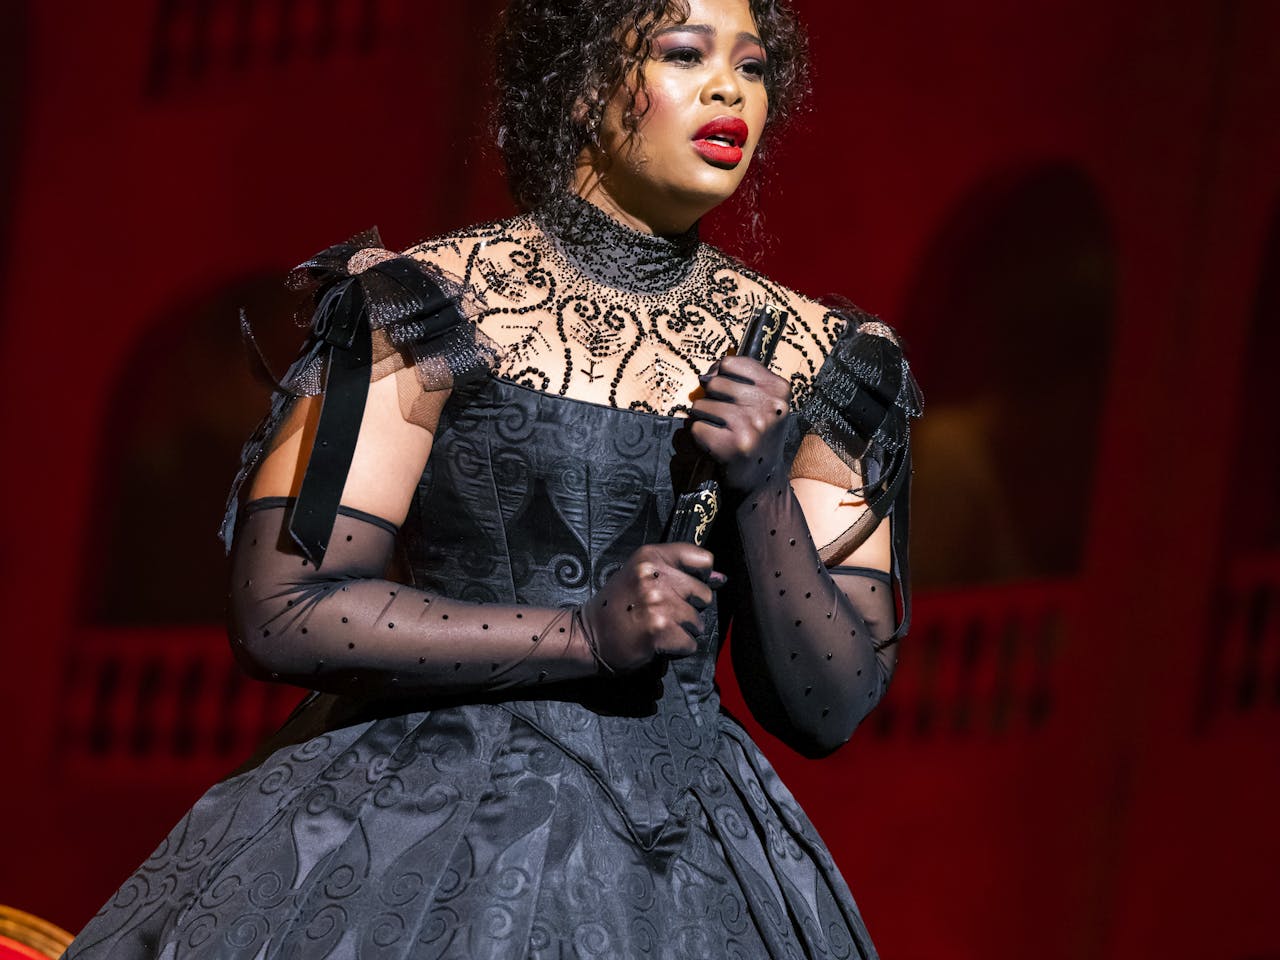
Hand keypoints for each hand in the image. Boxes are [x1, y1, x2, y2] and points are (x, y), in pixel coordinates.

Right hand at [578, 543, 724, 671]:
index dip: (701, 577)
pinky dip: (678, 649)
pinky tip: (657, 644)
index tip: (686, 589)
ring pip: (697, 621)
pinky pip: (690, 643)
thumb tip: (723, 578)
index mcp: (650, 556)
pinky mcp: (659, 629)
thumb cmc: (617, 607)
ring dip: (682, 631)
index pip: (702, 559)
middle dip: (689, 609)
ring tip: (657, 629)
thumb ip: (681, 573)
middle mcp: (654, 575)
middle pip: (704, 594)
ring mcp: (657, 602)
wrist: (587, 636)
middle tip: (662, 614)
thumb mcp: (642, 577)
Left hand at [689, 355, 791, 492]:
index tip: (724, 392)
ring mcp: (753, 425)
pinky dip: (699, 437)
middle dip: (710, 399)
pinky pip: (697, 427)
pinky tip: (716, 445)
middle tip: (723, 418)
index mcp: (778, 388)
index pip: (729, 363)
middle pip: (714, 383)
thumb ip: (740, 380)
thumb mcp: (764, 402)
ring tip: (720, 431)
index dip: (719, 376)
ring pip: (701, 405)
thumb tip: (706, 375)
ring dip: (703, 418)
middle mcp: (769, 405)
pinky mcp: (734, 445)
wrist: (763, 479)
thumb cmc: (758, 436)